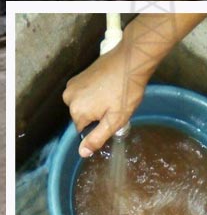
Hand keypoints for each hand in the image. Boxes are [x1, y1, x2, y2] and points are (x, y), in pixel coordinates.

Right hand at [63, 13, 206, 156]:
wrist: (130, 61)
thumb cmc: (126, 90)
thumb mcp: (115, 119)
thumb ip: (97, 137)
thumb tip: (82, 153)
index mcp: (76, 110)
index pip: (84, 129)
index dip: (100, 126)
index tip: (114, 117)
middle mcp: (69, 97)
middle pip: (83, 116)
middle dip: (99, 114)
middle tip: (117, 105)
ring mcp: (73, 84)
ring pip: (85, 104)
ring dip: (98, 104)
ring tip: (115, 95)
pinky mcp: (79, 76)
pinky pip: (85, 92)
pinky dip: (96, 93)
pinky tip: (110, 87)